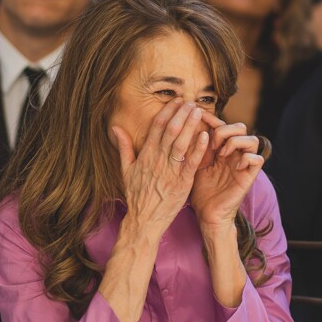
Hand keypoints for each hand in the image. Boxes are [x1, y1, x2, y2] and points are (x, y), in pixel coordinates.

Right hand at [112, 99, 209, 239]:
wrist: (144, 221)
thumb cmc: (136, 196)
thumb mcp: (126, 170)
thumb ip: (124, 147)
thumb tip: (115, 128)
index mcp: (145, 155)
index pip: (157, 127)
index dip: (168, 112)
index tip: (177, 101)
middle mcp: (157, 160)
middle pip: (170, 131)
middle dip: (181, 114)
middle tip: (191, 102)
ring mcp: (170, 171)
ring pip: (181, 143)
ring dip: (190, 125)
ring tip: (198, 112)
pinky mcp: (182, 183)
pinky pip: (191, 163)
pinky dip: (198, 148)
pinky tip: (205, 135)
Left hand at [189, 113, 263, 230]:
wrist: (207, 214)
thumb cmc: (200, 191)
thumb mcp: (196, 163)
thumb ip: (198, 145)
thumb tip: (190, 124)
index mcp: (222, 150)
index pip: (223, 125)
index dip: (213, 118)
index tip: (198, 116)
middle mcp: (235, 155)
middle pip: (241, 128)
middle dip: (226, 130)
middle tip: (212, 144)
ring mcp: (243, 165)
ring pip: (253, 140)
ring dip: (236, 142)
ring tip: (222, 154)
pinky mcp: (249, 177)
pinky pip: (258, 159)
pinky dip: (248, 157)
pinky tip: (234, 165)